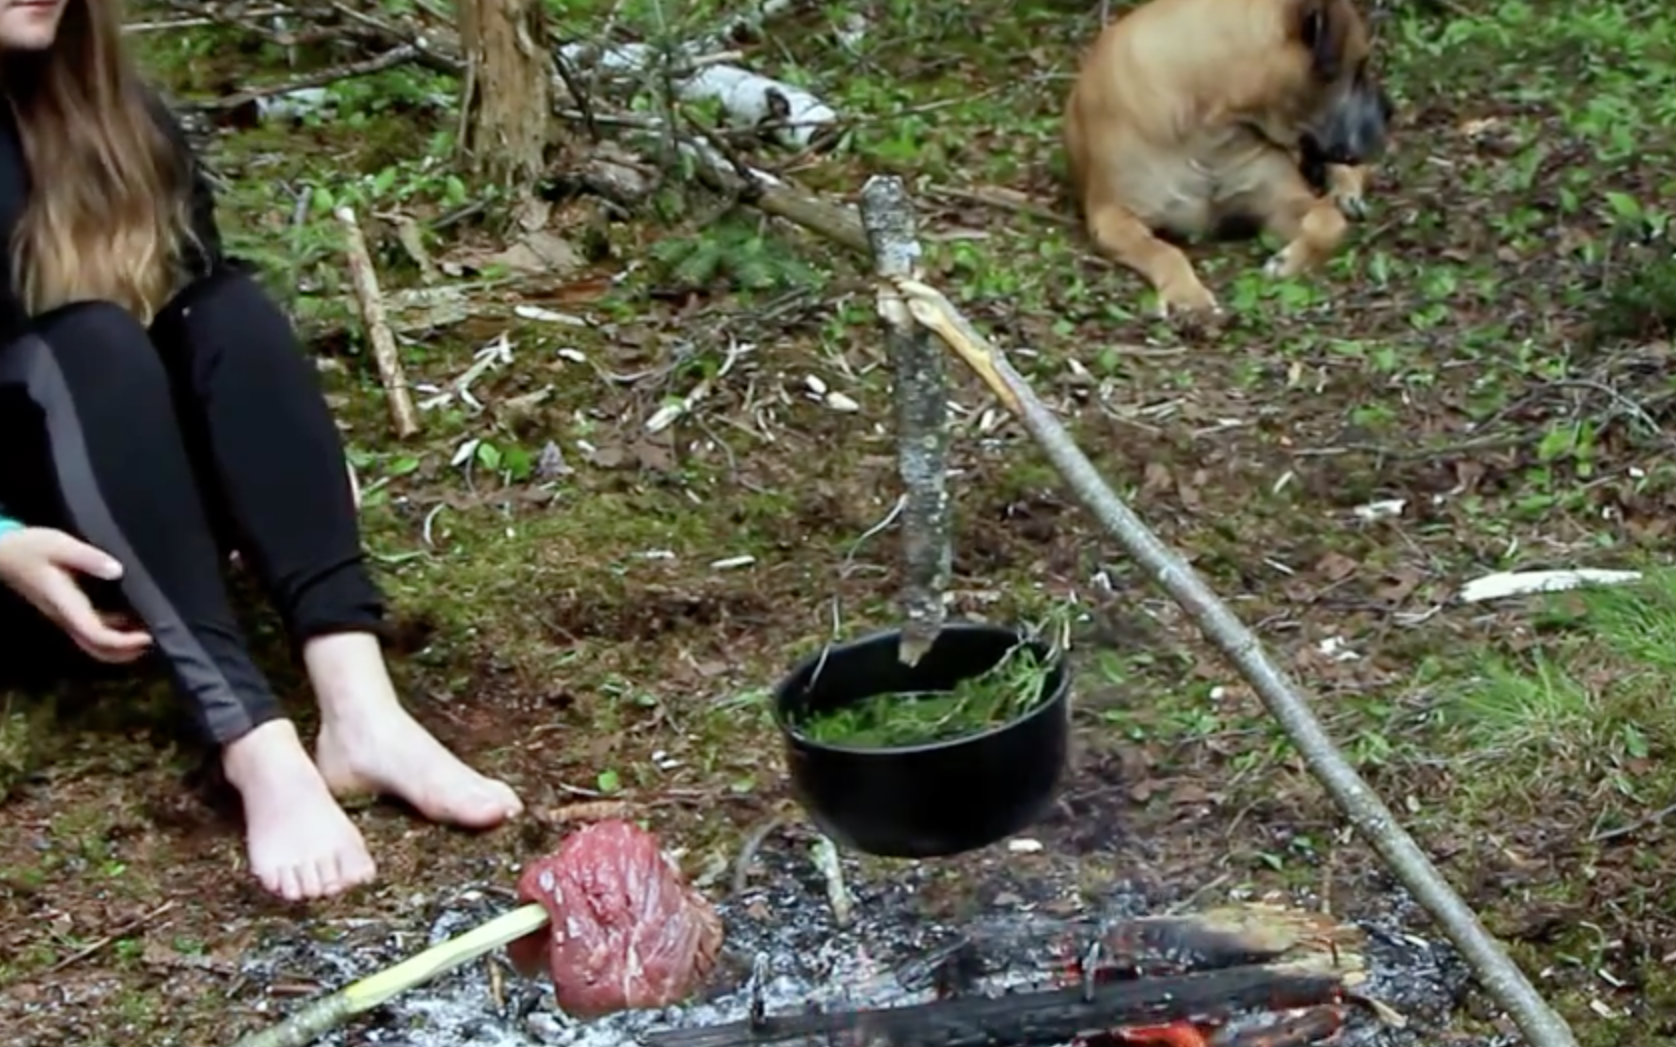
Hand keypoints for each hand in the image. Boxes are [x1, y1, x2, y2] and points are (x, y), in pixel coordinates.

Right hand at [0, 527, 152, 663]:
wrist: (3, 553)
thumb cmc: (29, 548)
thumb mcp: (60, 545)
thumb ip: (89, 558)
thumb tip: (117, 571)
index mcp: (66, 605)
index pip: (96, 634)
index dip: (122, 642)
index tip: (148, 637)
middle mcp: (66, 617)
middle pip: (96, 648)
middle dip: (125, 653)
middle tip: (155, 642)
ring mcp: (65, 616)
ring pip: (93, 643)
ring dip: (120, 646)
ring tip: (149, 634)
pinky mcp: (66, 611)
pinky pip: (91, 630)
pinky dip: (112, 633)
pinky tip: (132, 621)